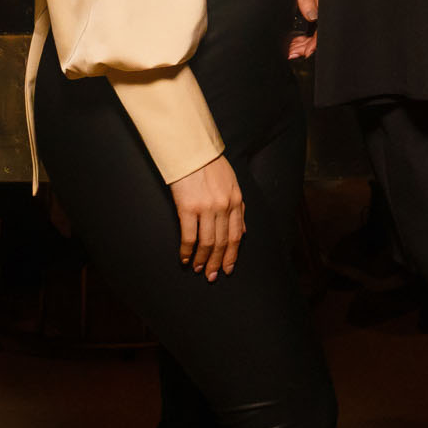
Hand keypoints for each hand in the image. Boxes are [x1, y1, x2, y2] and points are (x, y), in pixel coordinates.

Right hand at [169, 155, 243, 281]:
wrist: (191, 151)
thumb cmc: (210, 166)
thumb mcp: (232, 184)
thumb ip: (239, 208)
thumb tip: (243, 232)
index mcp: (236, 200)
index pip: (236, 236)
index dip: (233, 255)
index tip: (228, 269)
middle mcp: (224, 206)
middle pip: (223, 242)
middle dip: (218, 262)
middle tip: (212, 276)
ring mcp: (207, 208)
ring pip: (208, 242)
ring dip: (202, 259)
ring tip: (197, 269)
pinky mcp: (188, 208)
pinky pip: (189, 236)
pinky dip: (186, 250)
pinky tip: (184, 258)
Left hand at [287, 0, 317, 58]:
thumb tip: (312, 17)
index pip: (323, 26)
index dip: (315, 42)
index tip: (304, 52)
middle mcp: (320, 2)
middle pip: (317, 31)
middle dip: (305, 46)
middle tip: (291, 54)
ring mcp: (314, 3)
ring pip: (311, 30)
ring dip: (301, 42)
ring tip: (289, 50)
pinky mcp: (308, 2)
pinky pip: (306, 23)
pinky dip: (299, 34)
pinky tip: (291, 40)